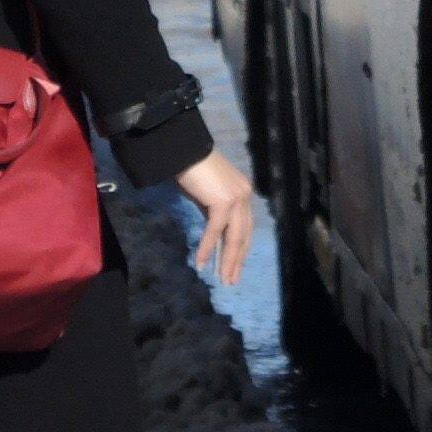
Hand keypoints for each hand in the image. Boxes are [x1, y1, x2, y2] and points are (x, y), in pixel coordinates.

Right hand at [175, 150, 256, 287]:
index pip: (246, 227)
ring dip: (227, 260)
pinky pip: (215, 230)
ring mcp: (237, 198)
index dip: (241, 249)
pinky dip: (207, 248)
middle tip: (232, 280)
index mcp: (244, 193)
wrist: (185, 151)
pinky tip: (201, 262)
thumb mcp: (208, 195)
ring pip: (234, 237)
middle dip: (237, 260)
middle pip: (243, 235)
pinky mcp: (223, 201)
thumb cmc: (193, 170)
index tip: (236, 267)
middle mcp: (245, 196)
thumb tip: (215, 233)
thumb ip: (215, 211)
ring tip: (223, 279)